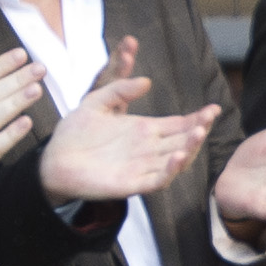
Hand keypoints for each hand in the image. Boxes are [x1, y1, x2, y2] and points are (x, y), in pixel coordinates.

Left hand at [33, 43, 219, 208]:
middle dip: (199, 130)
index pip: (179, 124)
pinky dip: (170, 170)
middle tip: (208, 118)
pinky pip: (157, 180)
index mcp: (145, 130)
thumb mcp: (96, 101)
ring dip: (190, 149)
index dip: (198, 118)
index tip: (213, 108)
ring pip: (175, 160)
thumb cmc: (74, 133)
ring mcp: (142, 167)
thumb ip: (120, 89)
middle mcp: (148, 149)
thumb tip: (147, 81)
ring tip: (198, 133)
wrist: (52, 160)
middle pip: (183, 141)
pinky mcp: (130, 184)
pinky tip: (178, 156)